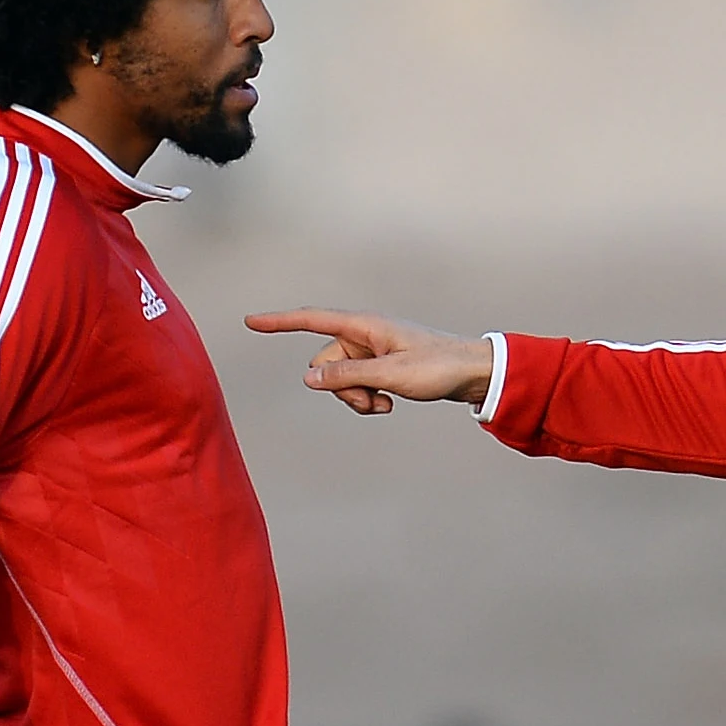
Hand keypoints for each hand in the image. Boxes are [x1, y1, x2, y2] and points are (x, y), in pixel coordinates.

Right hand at [242, 307, 493, 415]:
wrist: (474, 372)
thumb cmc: (437, 367)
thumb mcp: (389, 375)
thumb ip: (347, 376)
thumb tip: (309, 378)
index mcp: (364, 326)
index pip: (312, 320)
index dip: (280, 322)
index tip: (251, 321)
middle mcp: (365, 335)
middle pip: (325, 362)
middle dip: (339, 388)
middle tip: (371, 402)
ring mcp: (373, 351)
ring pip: (341, 378)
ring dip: (356, 397)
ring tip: (385, 405)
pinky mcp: (383, 366)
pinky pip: (358, 384)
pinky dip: (368, 398)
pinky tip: (390, 404)